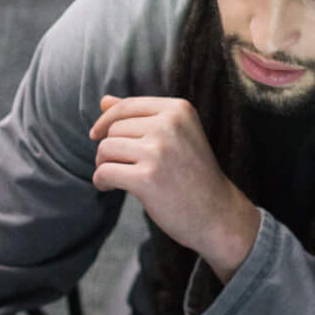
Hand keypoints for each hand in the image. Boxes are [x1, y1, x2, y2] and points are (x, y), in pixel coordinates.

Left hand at [90, 95, 260, 276]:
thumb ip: (141, 116)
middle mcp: (169, 125)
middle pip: (114, 129)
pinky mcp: (146, 178)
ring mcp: (158, 151)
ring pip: (105, 149)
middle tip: (121, 166)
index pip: (127, 106)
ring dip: (103, 165)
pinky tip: (110, 187)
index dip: (106, 120)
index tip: (96, 135)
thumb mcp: (176, 135)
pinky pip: (104, 172)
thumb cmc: (193, 174)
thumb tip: (104, 100)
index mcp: (179, 110)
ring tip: (117, 177)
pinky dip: (101, 181)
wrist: (218, 213)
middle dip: (109, 148)